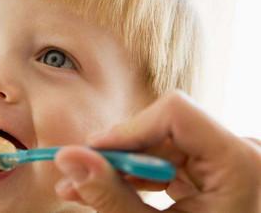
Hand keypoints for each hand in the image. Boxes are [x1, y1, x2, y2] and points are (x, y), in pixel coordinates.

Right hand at [54, 90, 260, 212]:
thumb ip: (111, 196)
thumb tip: (69, 158)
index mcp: (241, 162)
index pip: (175, 113)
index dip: (128, 129)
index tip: (92, 151)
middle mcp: (239, 150)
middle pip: (162, 129)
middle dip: (117, 153)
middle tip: (77, 173)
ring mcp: (226, 159)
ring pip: (159, 144)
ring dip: (121, 167)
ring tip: (84, 188)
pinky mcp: (213, 170)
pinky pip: (167, 160)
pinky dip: (138, 175)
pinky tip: (112, 189)